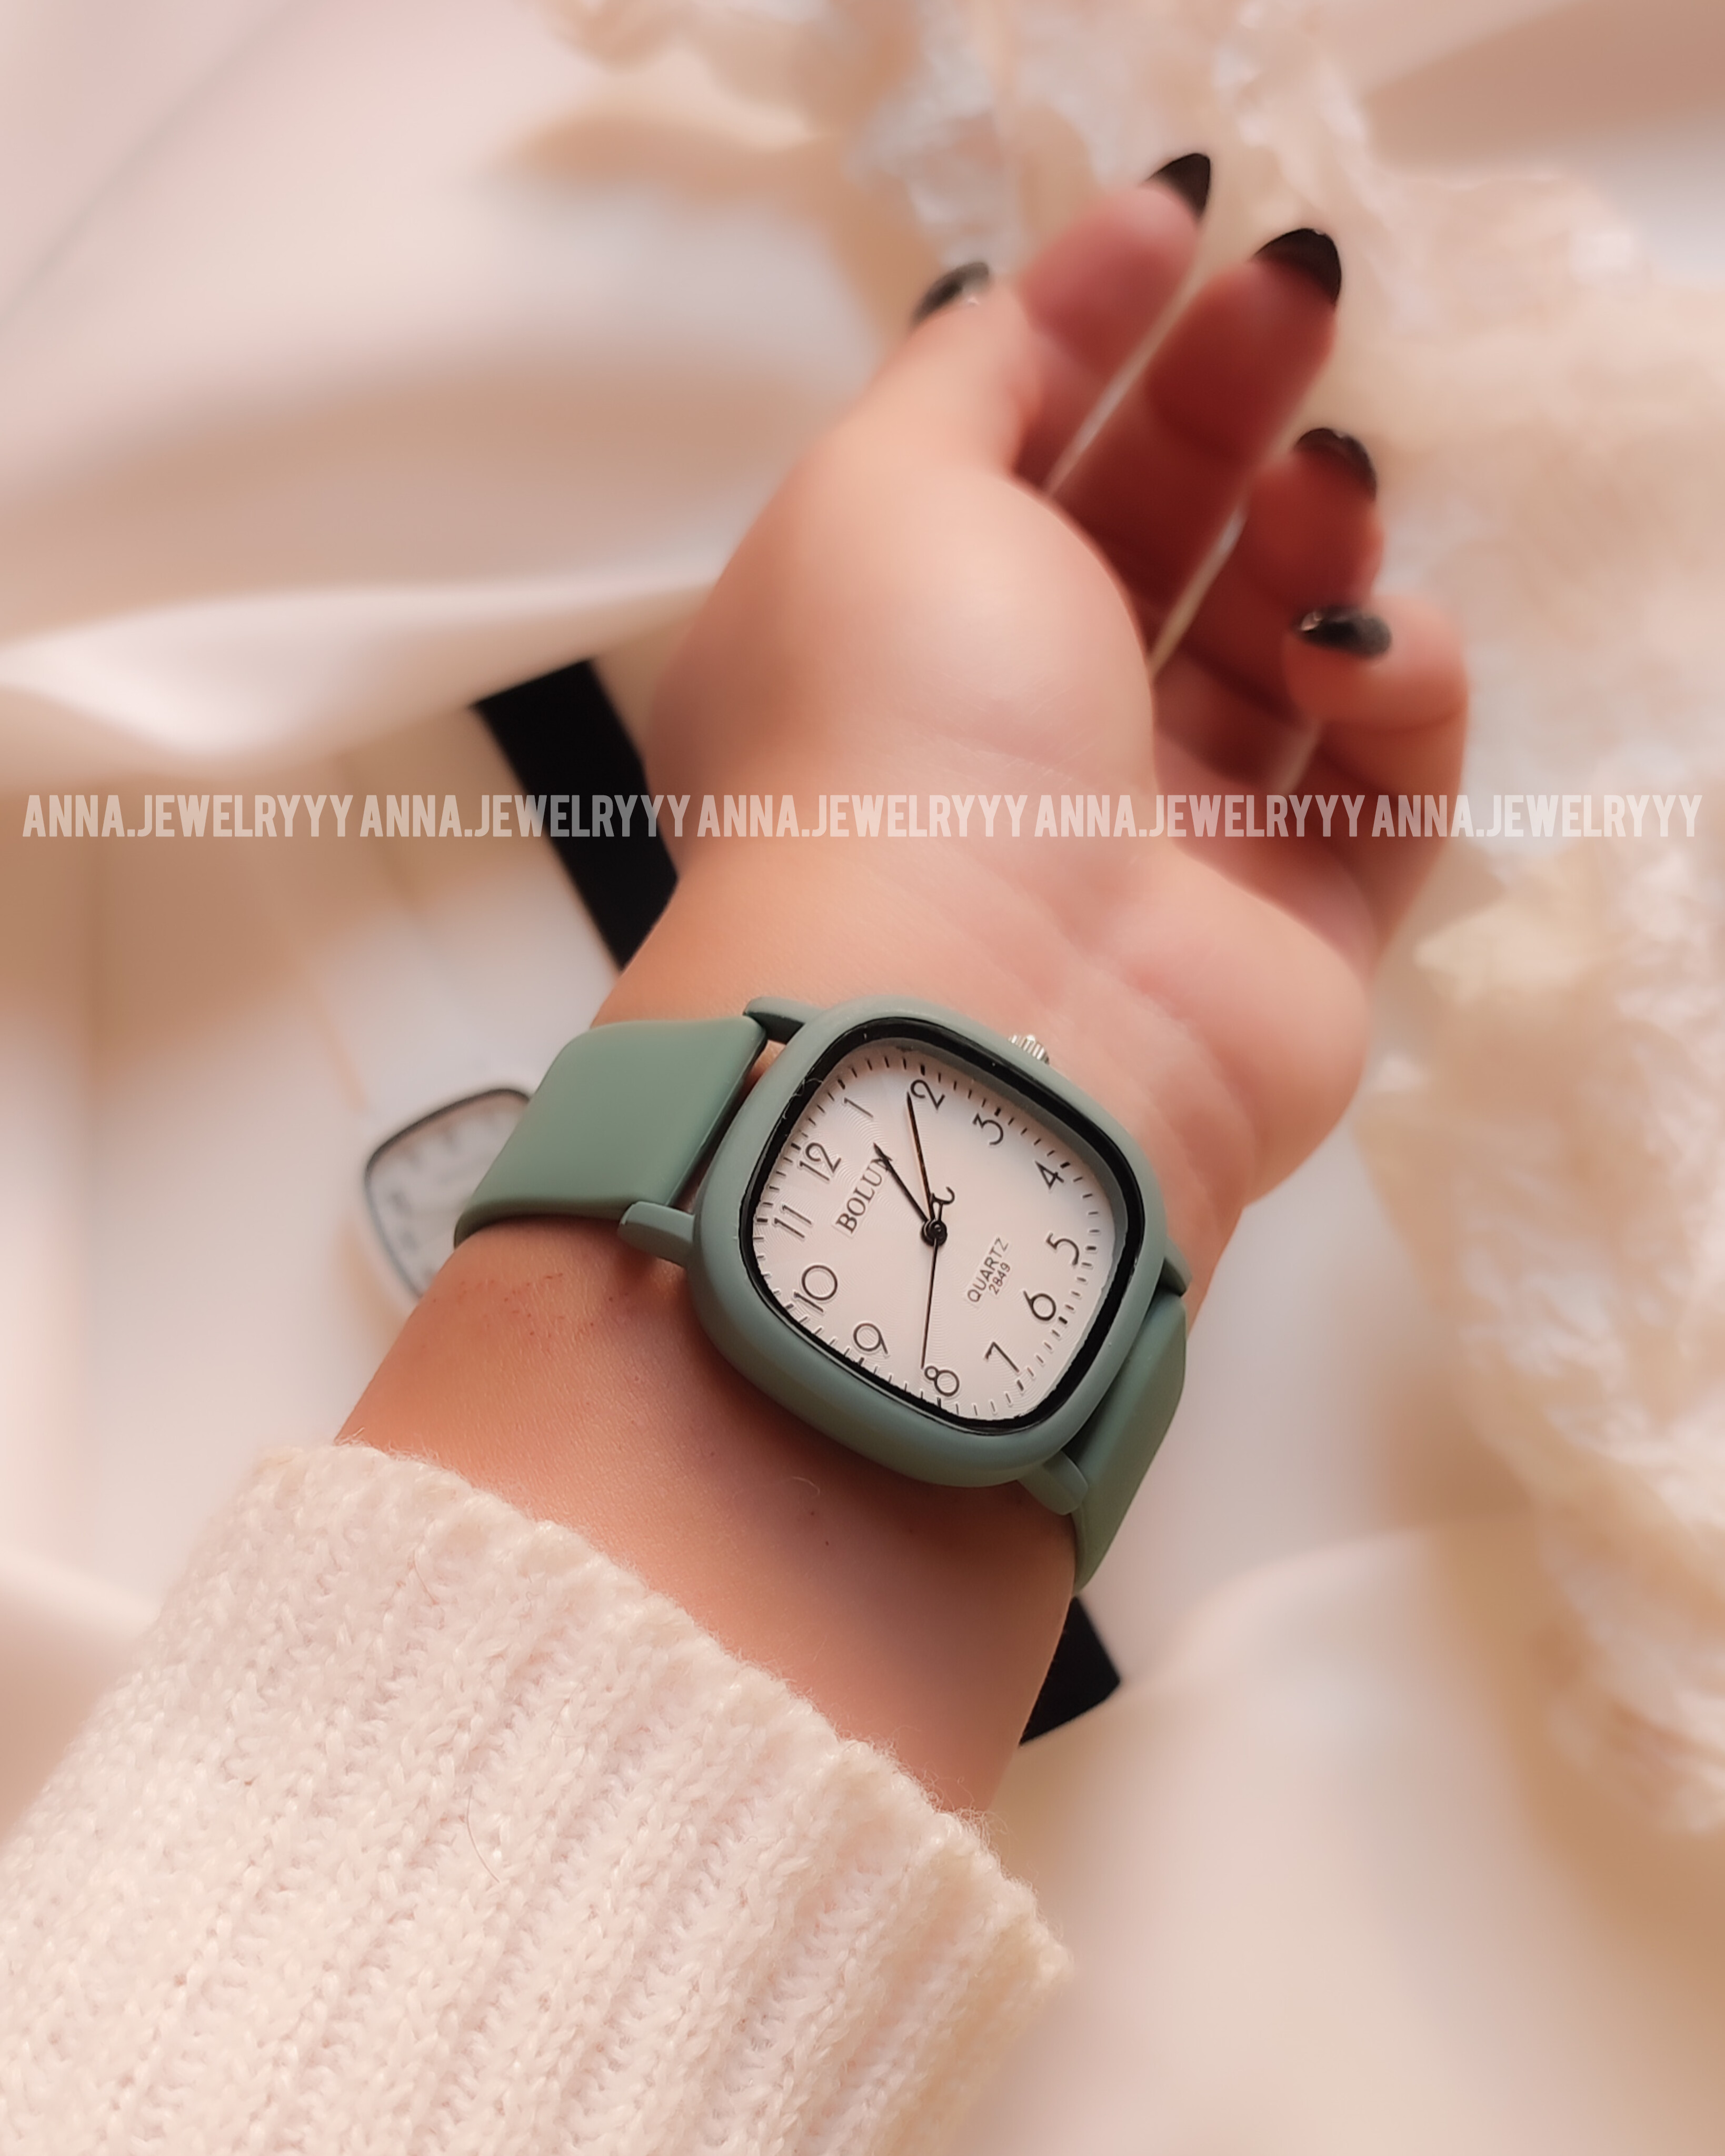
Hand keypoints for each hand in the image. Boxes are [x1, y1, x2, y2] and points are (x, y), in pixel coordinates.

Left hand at [353, 177, 1466, 1809]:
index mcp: (903, 642)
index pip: (1015, 455)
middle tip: (1300, 293)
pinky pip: (1381, 777)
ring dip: (1311, 540)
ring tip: (1318, 494)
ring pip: (1277, 648)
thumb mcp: (877, 489)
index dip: (1094, 327)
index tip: (1182, 224)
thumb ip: (960, 378)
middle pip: (1154, 537)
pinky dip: (1395, 689)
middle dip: (1226, 399)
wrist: (976, 1018)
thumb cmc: (898, 728)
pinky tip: (1362, 653)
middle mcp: (1025, 743)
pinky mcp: (1294, 928)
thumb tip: (1014, 303)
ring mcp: (1165, 843)